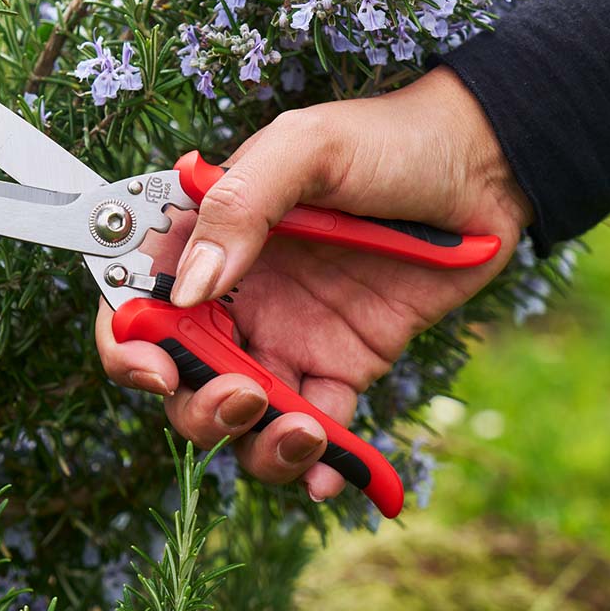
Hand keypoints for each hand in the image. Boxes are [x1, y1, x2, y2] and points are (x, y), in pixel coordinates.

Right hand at [95, 66, 532, 501]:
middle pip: (183, 378)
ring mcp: (288, 335)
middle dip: (200, 408)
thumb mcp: (306, 148)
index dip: (128, 347)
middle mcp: (237, 295)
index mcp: (209, 239)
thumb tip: (186, 291)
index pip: (137, 301)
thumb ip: (240, 206)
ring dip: (256, 445)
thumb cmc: (386, 139)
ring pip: (243, 416)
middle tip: (247, 396)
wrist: (481, 167)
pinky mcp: (343, 364)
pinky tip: (330, 471)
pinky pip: (317, 426)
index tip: (158, 372)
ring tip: (304, 432)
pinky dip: (315, 463)